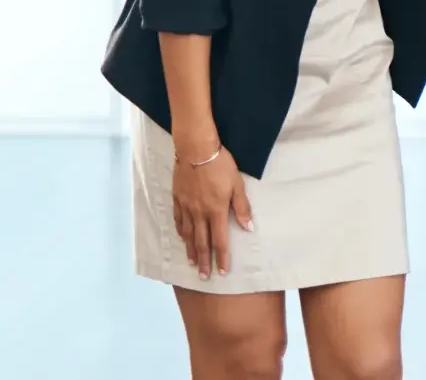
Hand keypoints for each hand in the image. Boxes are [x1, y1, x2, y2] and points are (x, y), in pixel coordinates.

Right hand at [169, 145, 253, 279]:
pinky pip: (178, 219)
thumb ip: (242, 208)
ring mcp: (186, 206)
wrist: (196, 149)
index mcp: (216, 211)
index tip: (222, 271)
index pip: (219, 240)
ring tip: (192, 262)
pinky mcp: (177, 198)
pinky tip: (181, 237)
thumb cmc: (221, 164)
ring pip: (188, 233)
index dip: (221, 257)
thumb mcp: (237, 184)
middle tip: (204, 277)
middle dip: (204, 261)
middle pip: (201, 242)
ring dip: (190, 250)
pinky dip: (180, 230)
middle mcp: (199, 213)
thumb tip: (248, 228)